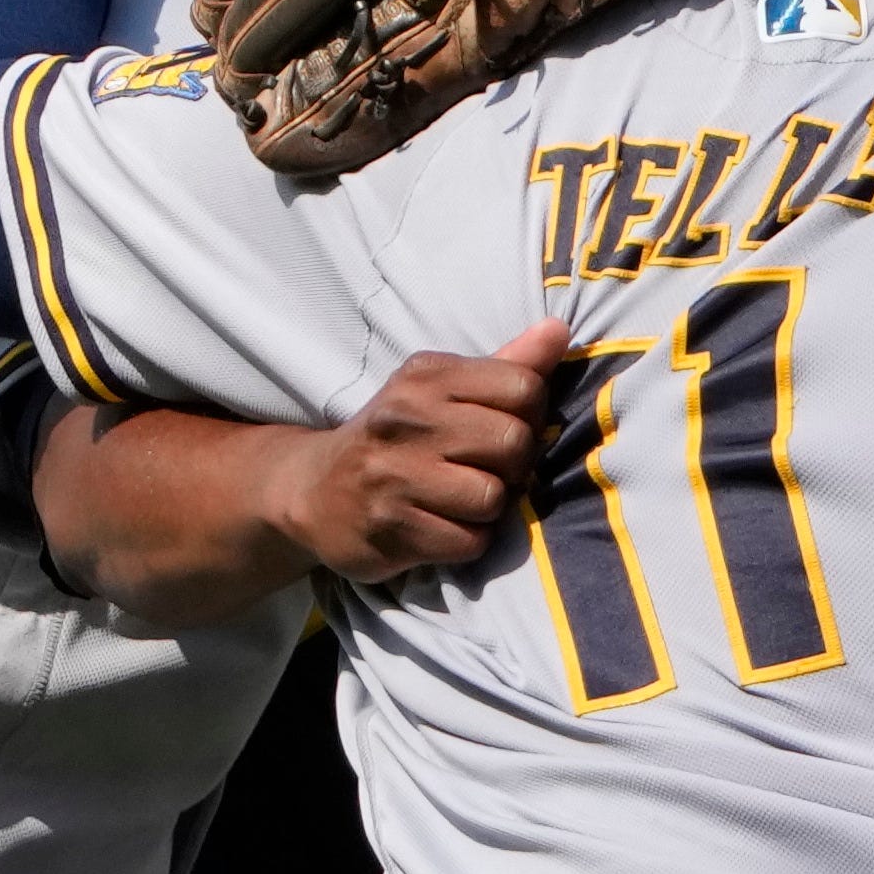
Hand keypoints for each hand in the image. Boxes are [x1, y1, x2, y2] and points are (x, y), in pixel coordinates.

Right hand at [274, 334, 569, 580]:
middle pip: (514, 442)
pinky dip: (465, 541)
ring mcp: (394, 474)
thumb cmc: (398, 438)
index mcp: (426, 376)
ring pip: (493, 497)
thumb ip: (505, 364)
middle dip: (511, 466)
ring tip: (458, 501)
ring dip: (487, 509)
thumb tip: (559, 331)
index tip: (501, 429)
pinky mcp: (391, 527)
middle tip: (482, 470)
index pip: (523, 387)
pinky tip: (439, 526)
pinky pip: (469, 542)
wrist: (314, 491)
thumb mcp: (440, 391)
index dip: (529, 416)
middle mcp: (406, 418)